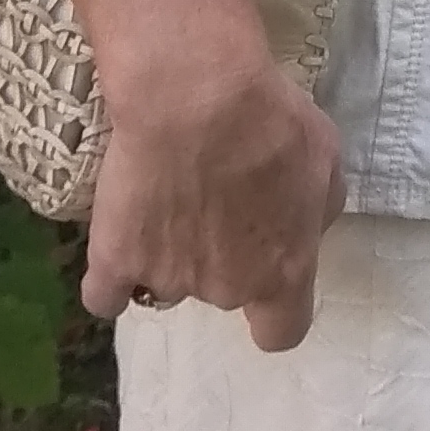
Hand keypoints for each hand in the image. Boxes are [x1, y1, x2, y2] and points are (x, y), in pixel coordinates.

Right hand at [81, 41, 345, 350]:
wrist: (195, 98)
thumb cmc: (270, 121)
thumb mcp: (324, 158)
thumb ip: (319, 207)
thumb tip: (304, 228)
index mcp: (284, 272)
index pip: (281, 332)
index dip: (270, 310)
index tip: (262, 279)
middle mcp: (228, 289)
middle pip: (224, 291)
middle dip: (222, 256)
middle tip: (215, 198)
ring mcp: (167, 280)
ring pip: (167, 283)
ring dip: (168, 255)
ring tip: (165, 198)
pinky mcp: (114, 262)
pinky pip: (104, 294)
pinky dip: (111, 276)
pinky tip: (117, 246)